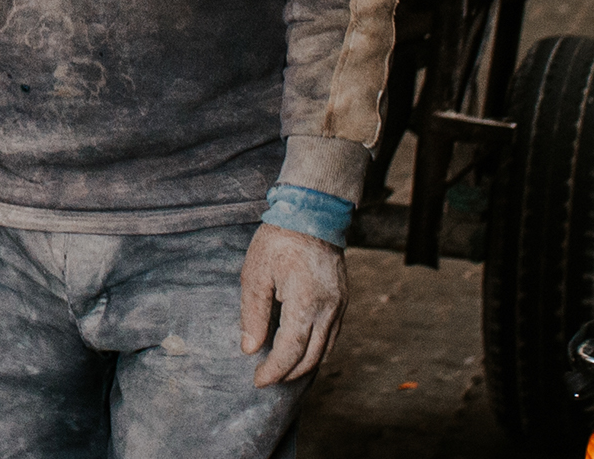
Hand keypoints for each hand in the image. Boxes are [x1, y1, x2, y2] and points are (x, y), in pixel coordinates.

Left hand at [239, 224, 346, 387]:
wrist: (312, 213)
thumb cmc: (278, 240)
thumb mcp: (255, 274)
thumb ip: (253, 314)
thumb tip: (250, 348)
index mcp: (305, 302)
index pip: (291, 350)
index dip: (274, 370)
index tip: (258, 380)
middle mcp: (328, 308)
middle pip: (312, 356)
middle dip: (288, 373)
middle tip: (266, 378)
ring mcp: (340, 305)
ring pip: (326, 349)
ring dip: (304, 364)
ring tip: (281, 370)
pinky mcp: (343, 300)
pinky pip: (332, 335)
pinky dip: (317, 349)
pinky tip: (301, 351)